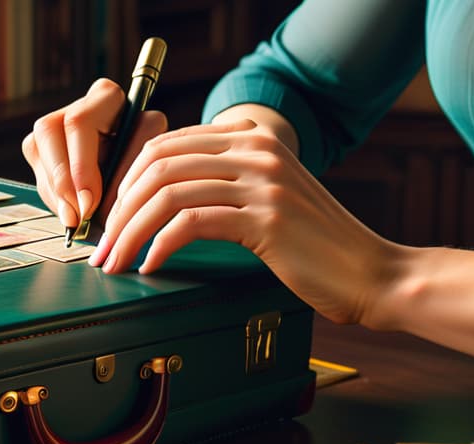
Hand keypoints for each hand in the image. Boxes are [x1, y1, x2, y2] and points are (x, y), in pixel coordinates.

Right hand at [21, 79, 167, 228]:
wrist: (141, 180)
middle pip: (49, 132)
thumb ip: (121, 178)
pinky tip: (71, 214)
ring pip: (38, 153)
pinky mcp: (42, 148)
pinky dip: (54, 199)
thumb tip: (88, 204)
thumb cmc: (146, 168)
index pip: (79, 123)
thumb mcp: (145, 167)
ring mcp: (55, 125)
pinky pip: (38, 172)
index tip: (89, 202)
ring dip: (56, 194)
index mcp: (106, 97)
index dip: (79, 165)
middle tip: (78, 216)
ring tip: (75, 221)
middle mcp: (77, 105)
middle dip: (62, 181)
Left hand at [90, 120, 397, 325]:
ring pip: (167, 195)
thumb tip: (161, 199)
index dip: (127, 181)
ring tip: (115, 262)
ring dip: (130, 232)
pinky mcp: (266, 219)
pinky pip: (191, 224)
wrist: (372, 274)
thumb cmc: (317, 249)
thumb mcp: (270, 200)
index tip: (111, 216)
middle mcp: (257, 151)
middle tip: (101, 245)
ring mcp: (263, 182)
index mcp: (253, 138)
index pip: (166, 144)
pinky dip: (160, 246)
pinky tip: (150, 266)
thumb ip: (227, 185)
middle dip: (119, 209)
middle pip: (158, 166)